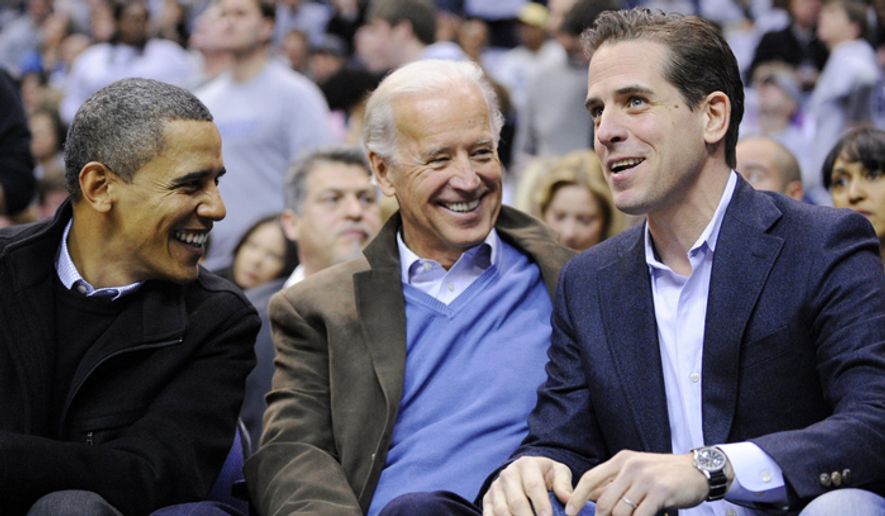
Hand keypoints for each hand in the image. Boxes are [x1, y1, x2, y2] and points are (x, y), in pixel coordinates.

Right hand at [482, 456, 573, 515]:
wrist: (524, 470)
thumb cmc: (545, 475)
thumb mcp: (558, 472)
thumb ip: (564, 485)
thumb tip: (568, 500)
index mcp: (527, 465)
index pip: (533, 486)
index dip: (541, 505)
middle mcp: (508, 474)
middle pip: (516, 502)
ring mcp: (496, 487)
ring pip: (502, 511)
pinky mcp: (487, 499)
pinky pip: (489, 515)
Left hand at [565, 451, 708, 515]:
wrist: (697, 470)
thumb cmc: (663, 474)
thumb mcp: (636, 471)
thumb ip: (614, 483)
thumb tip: (588, 500)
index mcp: (621, 459)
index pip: (590, 479)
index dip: (576, 497)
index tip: (569, 512)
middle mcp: (631, 466)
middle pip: (604, 501)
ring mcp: (646, 478)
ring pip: (620, 511)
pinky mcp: (661, 491)